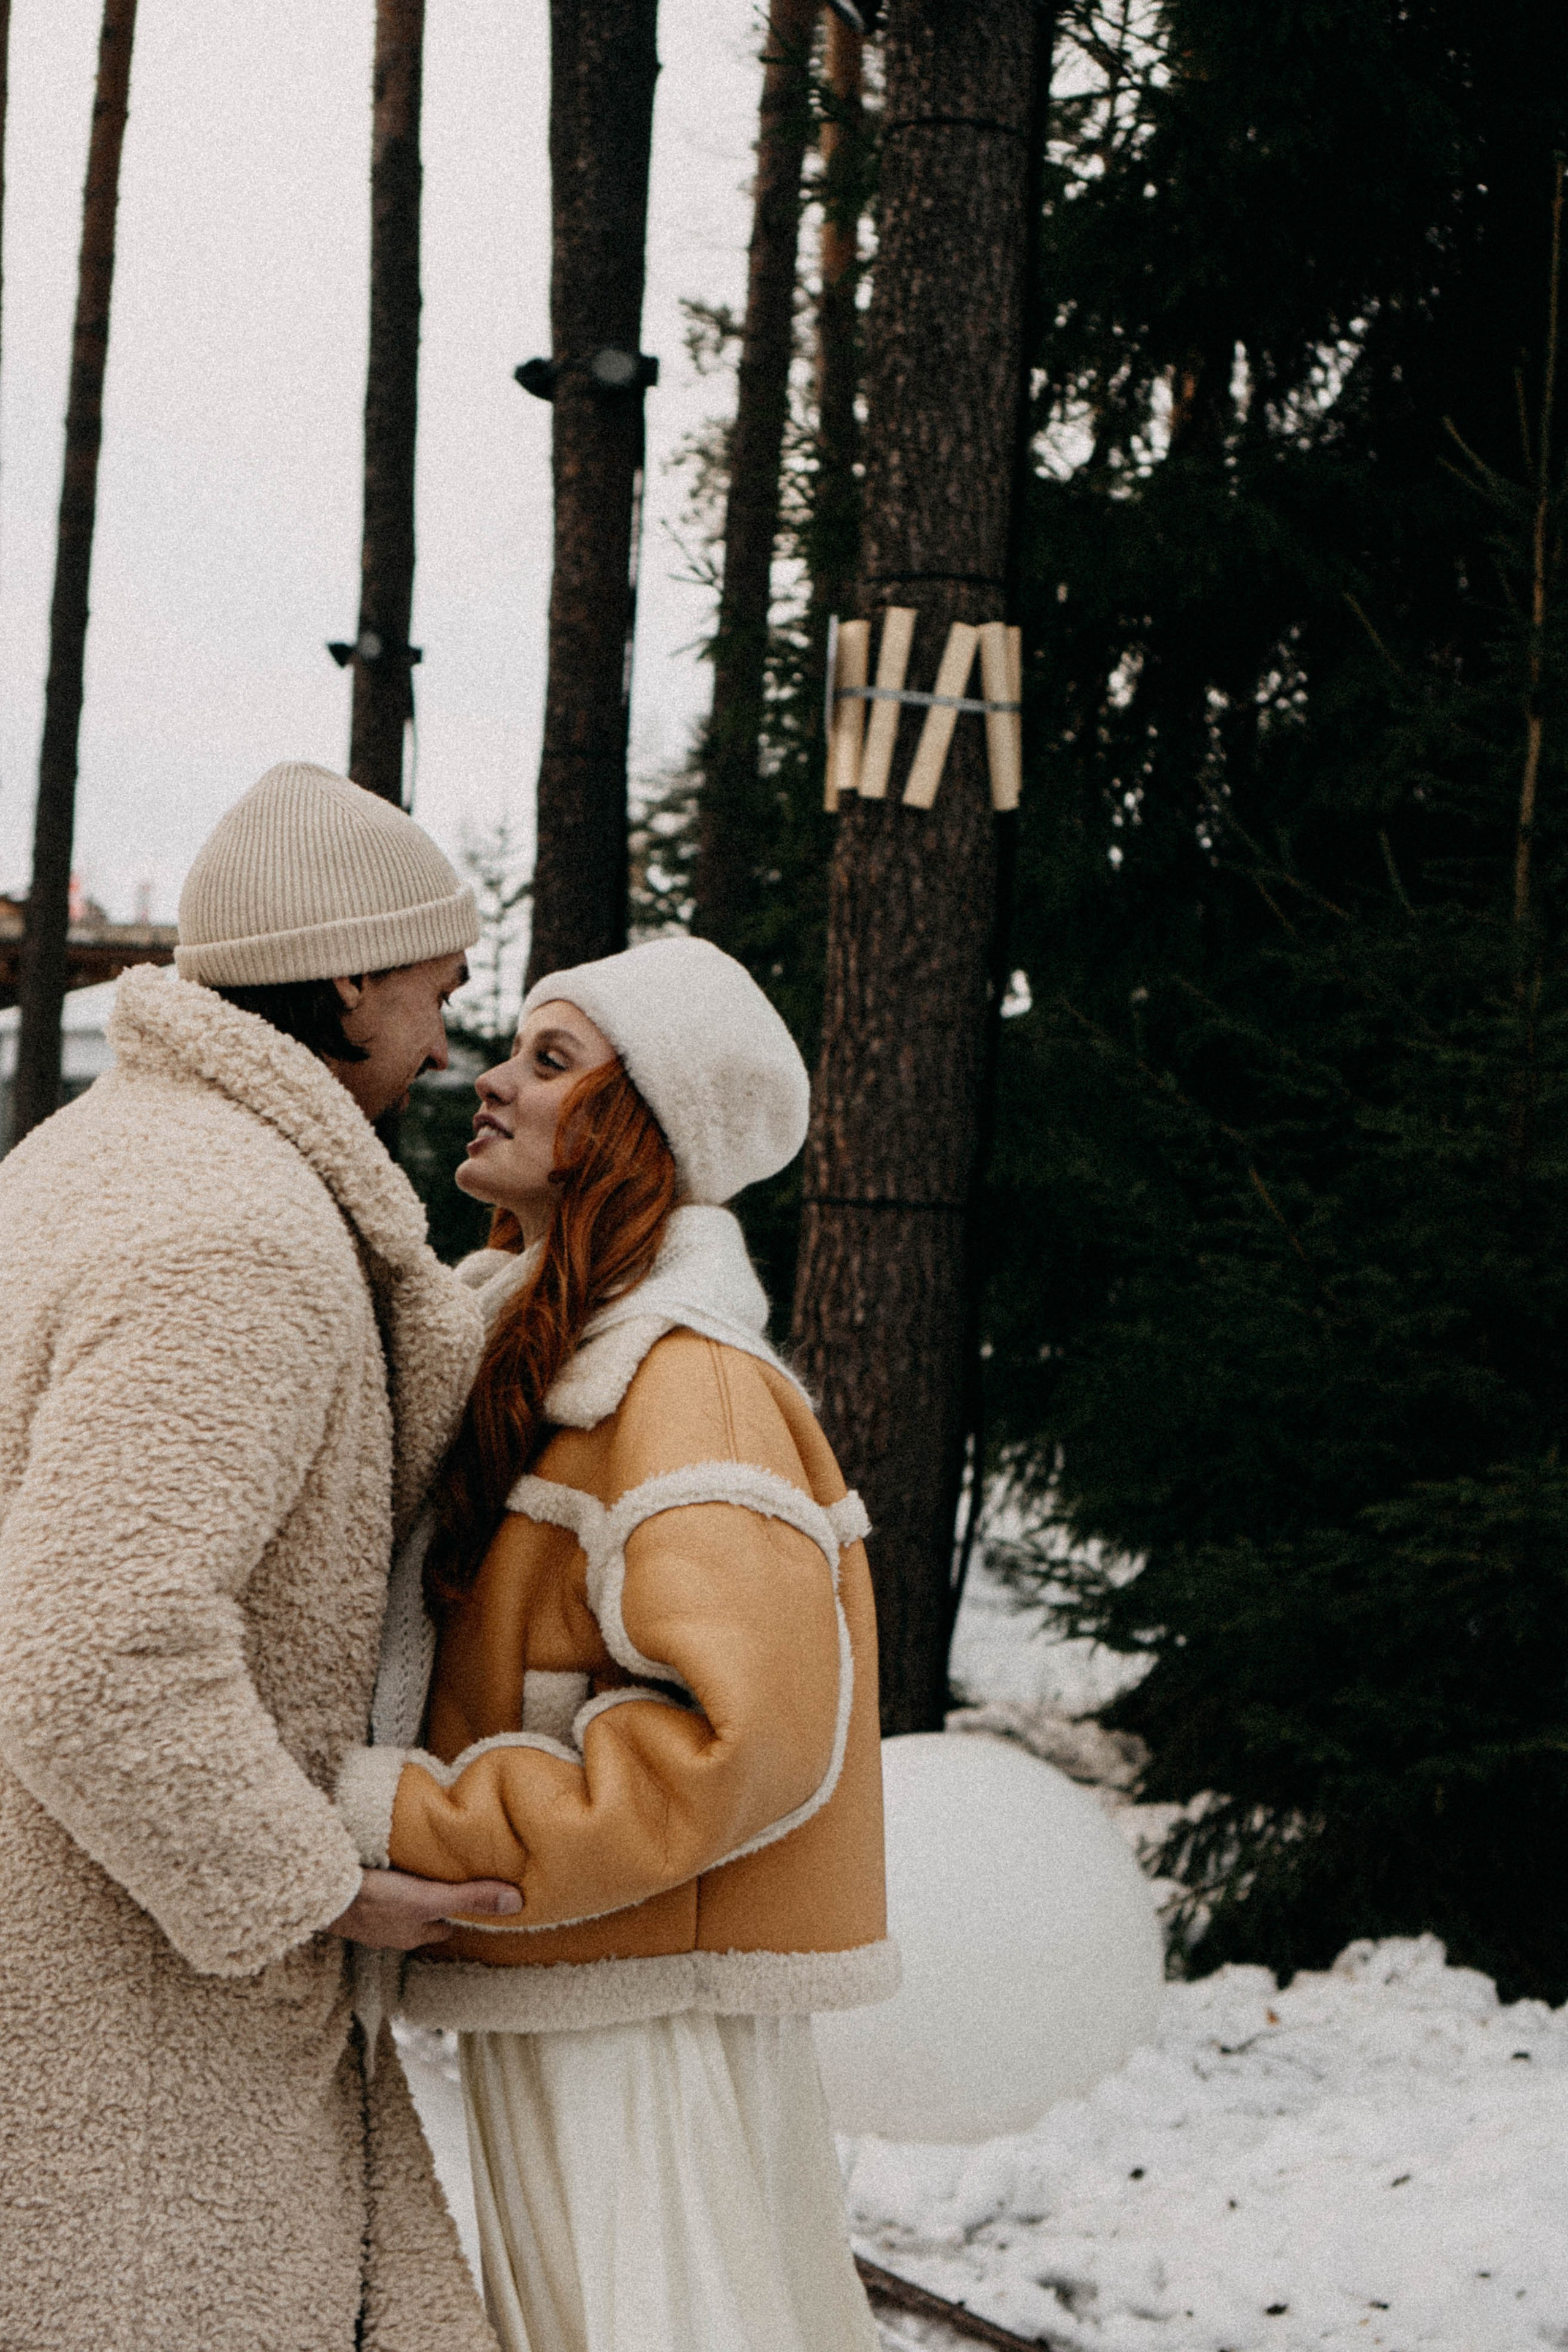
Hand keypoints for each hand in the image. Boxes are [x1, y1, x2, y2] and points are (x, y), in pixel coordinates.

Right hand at [329, 1867, 521, 1950]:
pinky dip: (384, 1877)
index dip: (462, 1911)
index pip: (446, 1925)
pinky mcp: (350, 1897)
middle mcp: (391, 1930)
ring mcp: (368, 1916)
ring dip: (409, 1887)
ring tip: (422, 1862)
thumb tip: (516, 1902)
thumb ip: (469, 1898)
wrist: (318, 1891)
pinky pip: (375, 1889)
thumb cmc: (372, 1900)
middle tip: (452, 1871)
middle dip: (436, 1896)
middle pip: (423, 1913)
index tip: (477, 1893)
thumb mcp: (428, 1899)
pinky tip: (385, 1859)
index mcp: (412, 1934)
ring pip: (398, 1902)